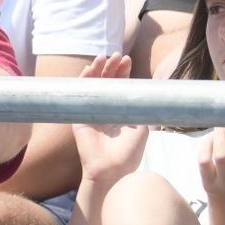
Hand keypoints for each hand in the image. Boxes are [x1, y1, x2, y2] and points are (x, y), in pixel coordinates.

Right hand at [71, 54, 148, 183]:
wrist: (113, 169)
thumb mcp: (141, 126)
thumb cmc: (130, 152)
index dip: (123, 72)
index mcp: (119, 111)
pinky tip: (89, 69)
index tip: (127, 60)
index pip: (119, 86)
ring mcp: (90, 112)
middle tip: (118, 55)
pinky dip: (83, 81)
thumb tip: (146, 89)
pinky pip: (79, 95)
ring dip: (98, 69)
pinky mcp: (78, 117)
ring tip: (105, 57)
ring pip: (92, 85)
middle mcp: (104, 109)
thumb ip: (139, 108)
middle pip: (106, 82)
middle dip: (111, 67)